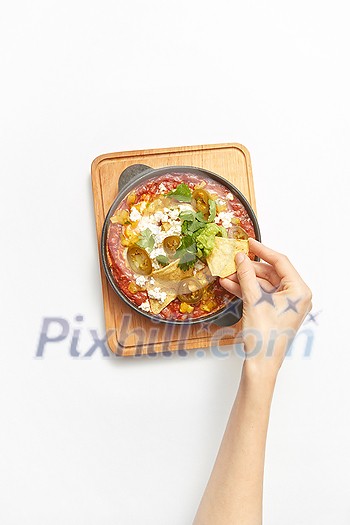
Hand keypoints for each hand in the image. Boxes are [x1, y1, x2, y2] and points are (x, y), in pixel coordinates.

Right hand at [220, 238, 311, 376]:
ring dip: (244, 279)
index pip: (281, 262)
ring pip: (263, 283)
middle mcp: (295, 296)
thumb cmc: (265, 337)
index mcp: (299, 291)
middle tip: (233, 261)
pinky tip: (230, 284)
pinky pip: (260, 294)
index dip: (263, 250)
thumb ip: (246, 275)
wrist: (261, 362)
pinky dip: (246, 289)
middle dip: (249, 268)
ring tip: (227, 274)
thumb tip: (240, 257)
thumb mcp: (254, 300)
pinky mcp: (275, 310)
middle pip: (270, 273)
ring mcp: (285, 304)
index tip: (249, 242)